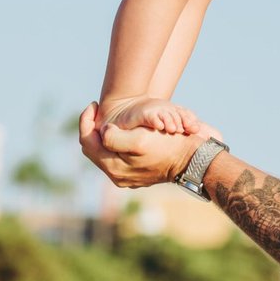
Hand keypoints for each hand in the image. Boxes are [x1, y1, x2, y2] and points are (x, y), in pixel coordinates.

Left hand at [78, 100, 203, 187]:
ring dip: (104, 135)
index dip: (85, 122)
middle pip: (94, 149)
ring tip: (108, 118)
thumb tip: (103, 133)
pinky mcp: (139, 172)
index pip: (87, 143)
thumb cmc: (168, 145)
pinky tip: (123, 129)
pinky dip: (116, 141)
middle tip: (97, 110)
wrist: (194, 158)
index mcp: (114, 167)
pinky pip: (118, 156)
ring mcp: (128, 175)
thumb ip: (114, 137)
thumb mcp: (139, 140)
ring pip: (105, 153)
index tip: (93, 105)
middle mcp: (118, 174)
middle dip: (93, 128)